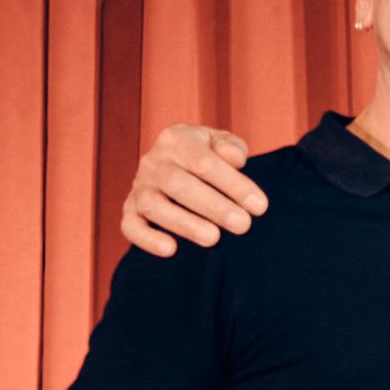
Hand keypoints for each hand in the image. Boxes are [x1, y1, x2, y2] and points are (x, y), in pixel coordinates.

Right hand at [119, 125, 268, 256]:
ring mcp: (139, 186)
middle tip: (243, 225)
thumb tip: (235, 160)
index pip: (204, 162)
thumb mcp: (221, 142)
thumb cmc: (206, 155)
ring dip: (184, 223)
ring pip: (153, 206)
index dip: (233, 184)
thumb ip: (232, 147)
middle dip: (214, 206)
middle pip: (178, 184)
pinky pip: (130, 226)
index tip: (260, 206)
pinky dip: (147, 239)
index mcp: (176, 139)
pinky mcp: (129, 210)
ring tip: (214, 238)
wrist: (176, 162)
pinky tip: (171, 250)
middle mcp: (153, 162)